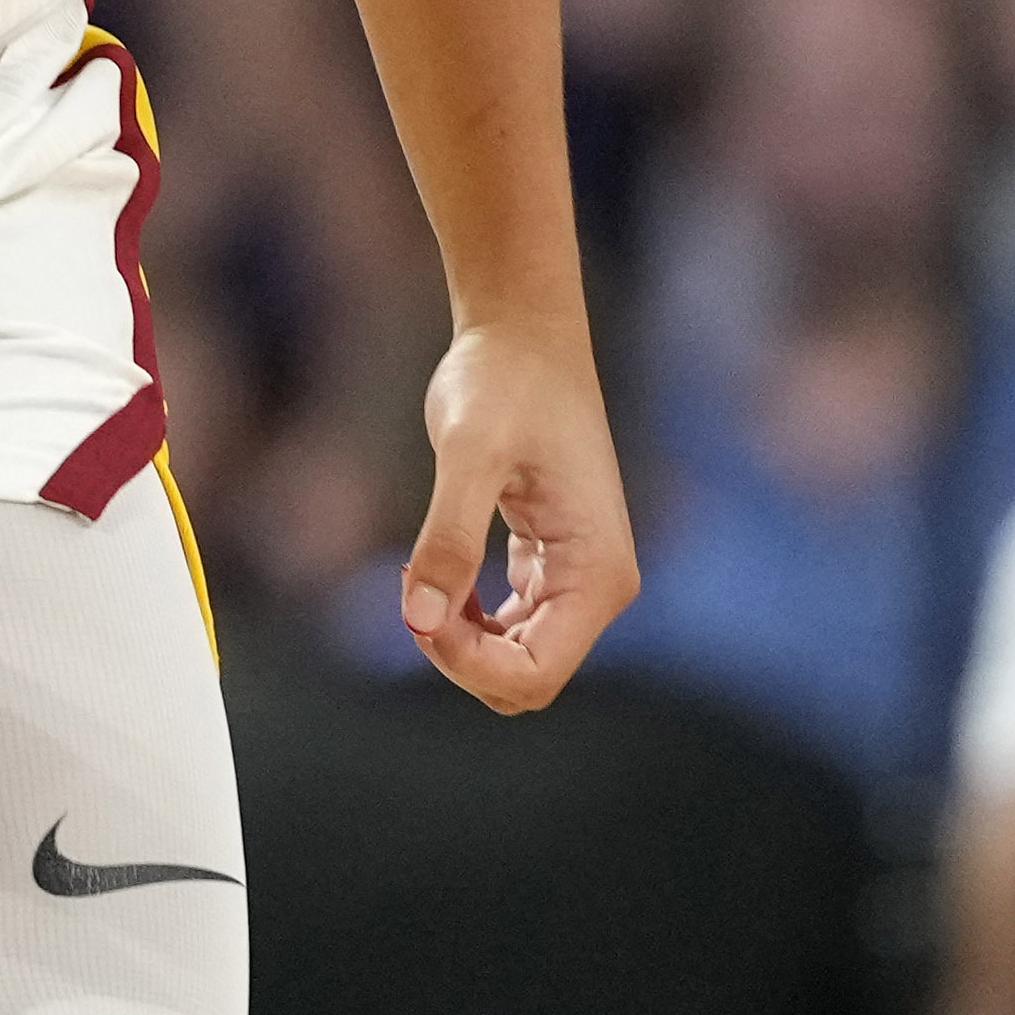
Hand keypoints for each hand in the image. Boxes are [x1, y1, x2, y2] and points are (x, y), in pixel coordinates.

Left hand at [399, 313, 634, 712]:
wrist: (523, 334)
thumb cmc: (504, 381)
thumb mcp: (469, 452)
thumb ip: (448, 537)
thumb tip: (417, 619)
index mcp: (598, 572)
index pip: (536, 674)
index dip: (466, 665)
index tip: (416, 613)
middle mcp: (599, 586)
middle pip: (524, 680)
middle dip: (460, 655)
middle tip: (414, 585)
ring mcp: (578, 578)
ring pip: (514, 662)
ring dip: (459, 641)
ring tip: (422, 573)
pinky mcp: (552, 566)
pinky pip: (509, 631)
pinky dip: (465, 621)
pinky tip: (437, 572)